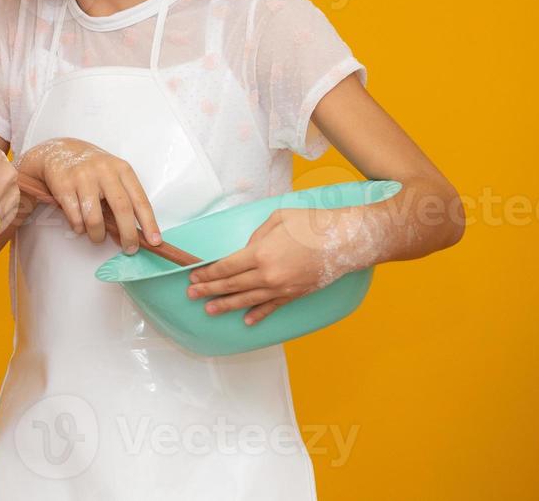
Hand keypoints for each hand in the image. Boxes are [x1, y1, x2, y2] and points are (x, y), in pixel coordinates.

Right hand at [27, 138, 160, 252]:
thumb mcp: (112, 175)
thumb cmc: (91, 168)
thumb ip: (122, 199)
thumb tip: (130, 233)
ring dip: (98, 235)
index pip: (140, 200)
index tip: (155, 241)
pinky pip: (75, 218)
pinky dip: (79, 228)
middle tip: (130, 248)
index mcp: (122, 169)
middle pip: (122, 209)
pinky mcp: (64, 186)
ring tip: (97, 236)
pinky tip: (80, 225)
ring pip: (95, 219)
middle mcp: (104, 171)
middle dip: (128, 234)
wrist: (58, 151)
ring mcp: (83, 178)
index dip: (149, 223)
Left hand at [185, 207, 380, 325]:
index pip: (226, 266)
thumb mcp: (277, 218)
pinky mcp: (295, 293)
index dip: (208, 273)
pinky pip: (272, 306)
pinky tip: (246, 320)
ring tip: (210, 310)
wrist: (346, 240)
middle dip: (210, 290)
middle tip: (192, 295)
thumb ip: (257, 236)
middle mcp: (268, 274)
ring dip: (227, 305)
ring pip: (248, 299)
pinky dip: (258, 314)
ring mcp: (282, 287)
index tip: (194, 276)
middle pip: (232, 284)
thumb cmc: (312, 224)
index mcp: (260, 252)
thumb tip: (246, 249)